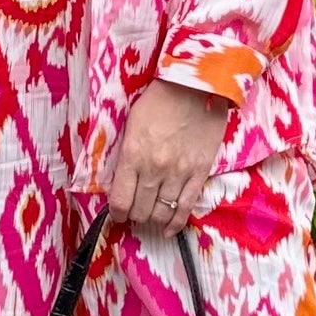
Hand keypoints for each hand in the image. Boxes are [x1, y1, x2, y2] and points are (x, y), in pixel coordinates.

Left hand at [106, 79, 232, 236]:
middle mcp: (154, 169)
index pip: (120, 200)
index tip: (117, 214)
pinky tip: (169, 230)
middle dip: (135, 216)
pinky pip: (186, 207)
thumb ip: (126, 154)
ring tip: (151, 218)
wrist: (196, 86)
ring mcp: (179, 173)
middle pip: (140, 210)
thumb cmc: (159, 99)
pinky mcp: (199, 173)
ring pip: (162, 213)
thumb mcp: (131, 123)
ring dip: (154, 220)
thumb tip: (121, 180)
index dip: (116, 213)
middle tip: (135, 213)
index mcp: (132, 155)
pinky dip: (176, 223)